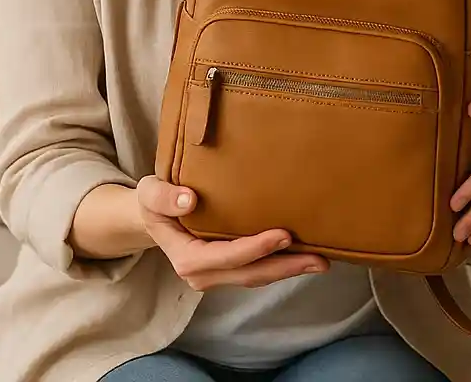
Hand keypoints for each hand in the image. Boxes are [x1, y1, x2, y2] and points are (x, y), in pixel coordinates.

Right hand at [135, 176, 328, 289]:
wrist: (155, 215)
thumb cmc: (156, 202)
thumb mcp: (149, 193)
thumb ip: (163, 197)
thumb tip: (188, 201)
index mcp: (186, 258)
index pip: (226, 257)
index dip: (256, 248)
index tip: (284, 235)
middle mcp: (203, 274)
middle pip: (250, 274)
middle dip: (285, 268)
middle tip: (319, 259)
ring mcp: (217, 274)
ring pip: (257, 276)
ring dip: (289, 270)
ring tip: (321, 261)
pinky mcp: (229, 268)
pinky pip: (258, 269)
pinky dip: (281, 264)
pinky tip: (304, 255)